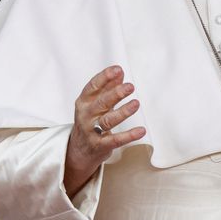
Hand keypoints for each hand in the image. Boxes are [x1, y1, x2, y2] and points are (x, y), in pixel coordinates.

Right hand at [63, 65, 145, 195]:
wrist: (79, 150)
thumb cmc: (90, 121)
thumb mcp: (95, 103)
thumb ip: (107, 88)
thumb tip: (119, 72)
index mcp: (84, 102)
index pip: (93, 87)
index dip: (105, 77)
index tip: (117, 69)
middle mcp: (86, 115)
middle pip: (101, 103)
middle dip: (116, 94)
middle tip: (130, 87)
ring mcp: (92, 131)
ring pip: (108, 120)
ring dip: (123, 112)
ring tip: (136, 103)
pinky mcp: (100, 145)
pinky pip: (115, 140)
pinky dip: (129, 136)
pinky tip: (141, 130)